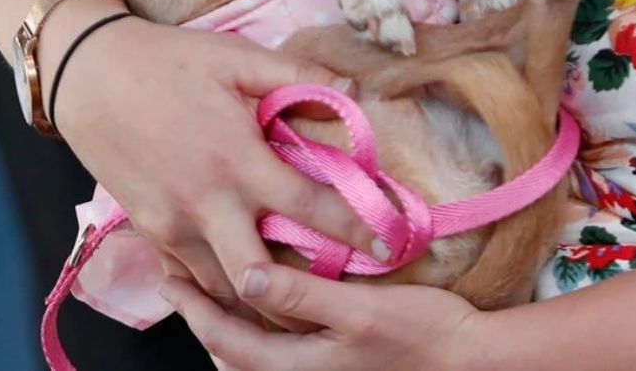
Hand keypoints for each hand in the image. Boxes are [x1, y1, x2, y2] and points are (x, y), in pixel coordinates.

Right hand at [52, 11, 384, 317]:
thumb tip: (354, 89)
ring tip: (299, 290)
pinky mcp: (150, 232)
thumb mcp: (236, 57)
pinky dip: (222, 285)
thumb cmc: (167, 61)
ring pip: (226, 290)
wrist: (87, 75)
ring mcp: (172, 226)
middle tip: (341, 288)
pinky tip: (247, 276)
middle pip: (265, 280)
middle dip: (306, 294)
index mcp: (237, 160)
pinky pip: (192, 278)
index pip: (310, 208)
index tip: (390, 244)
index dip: (356, 230)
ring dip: (263, 295)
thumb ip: (298, 76)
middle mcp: (206, 205)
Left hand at [158, 263, 485, 370]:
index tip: (166, 276)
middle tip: (178, 274)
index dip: (191, 308)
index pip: (222, 339)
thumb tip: (245, 277)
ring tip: (211, 283)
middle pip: (229, 350)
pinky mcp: (333, 361)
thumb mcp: (358, 309)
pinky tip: (264, 298)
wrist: (469, 360)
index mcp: (293, 366)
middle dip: (200, 314)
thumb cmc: (420, 333)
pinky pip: (277, 346)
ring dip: (227, 318)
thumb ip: (301, 294)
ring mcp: (316, 370)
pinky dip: (257, 323)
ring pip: (251, 351)